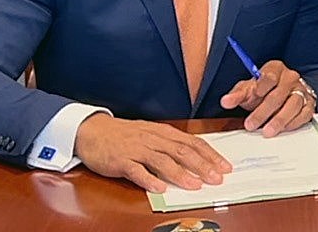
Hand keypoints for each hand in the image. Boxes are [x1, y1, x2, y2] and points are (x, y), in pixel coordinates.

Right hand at [74, 114, 230, 192]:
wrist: (92, 130)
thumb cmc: (125, 134)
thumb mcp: (151, 134)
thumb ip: (171, 145)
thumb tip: (196, 158)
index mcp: (163, 132)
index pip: (192, 142)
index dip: (210, 155)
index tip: (225, 166)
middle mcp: (153, 139)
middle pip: (182, 151)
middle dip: (202, 165)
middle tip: (217, 178)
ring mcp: (137, 149)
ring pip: (163, 161)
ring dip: (181, 174)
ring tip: (195, 185)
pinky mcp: (121, 161)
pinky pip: (137, 170)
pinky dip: (149, 179)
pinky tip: (160, 188)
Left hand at [219, 60, 314, 136]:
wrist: (281, 95)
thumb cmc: (263, 91)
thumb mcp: (248, 89)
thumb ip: (237, 95)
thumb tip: (226, 101)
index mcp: (275, 69)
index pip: (270, 76)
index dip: (262, 85)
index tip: (255, 94)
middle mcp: (290, 78)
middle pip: (279, 94)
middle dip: (263, 111)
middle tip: (250, 125)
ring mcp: (301, 91)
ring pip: (293, 105)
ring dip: (279, 120)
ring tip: (267, 132)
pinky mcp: (309, 105)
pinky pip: (304, 114)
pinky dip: (293, 123)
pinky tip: (283, 130)